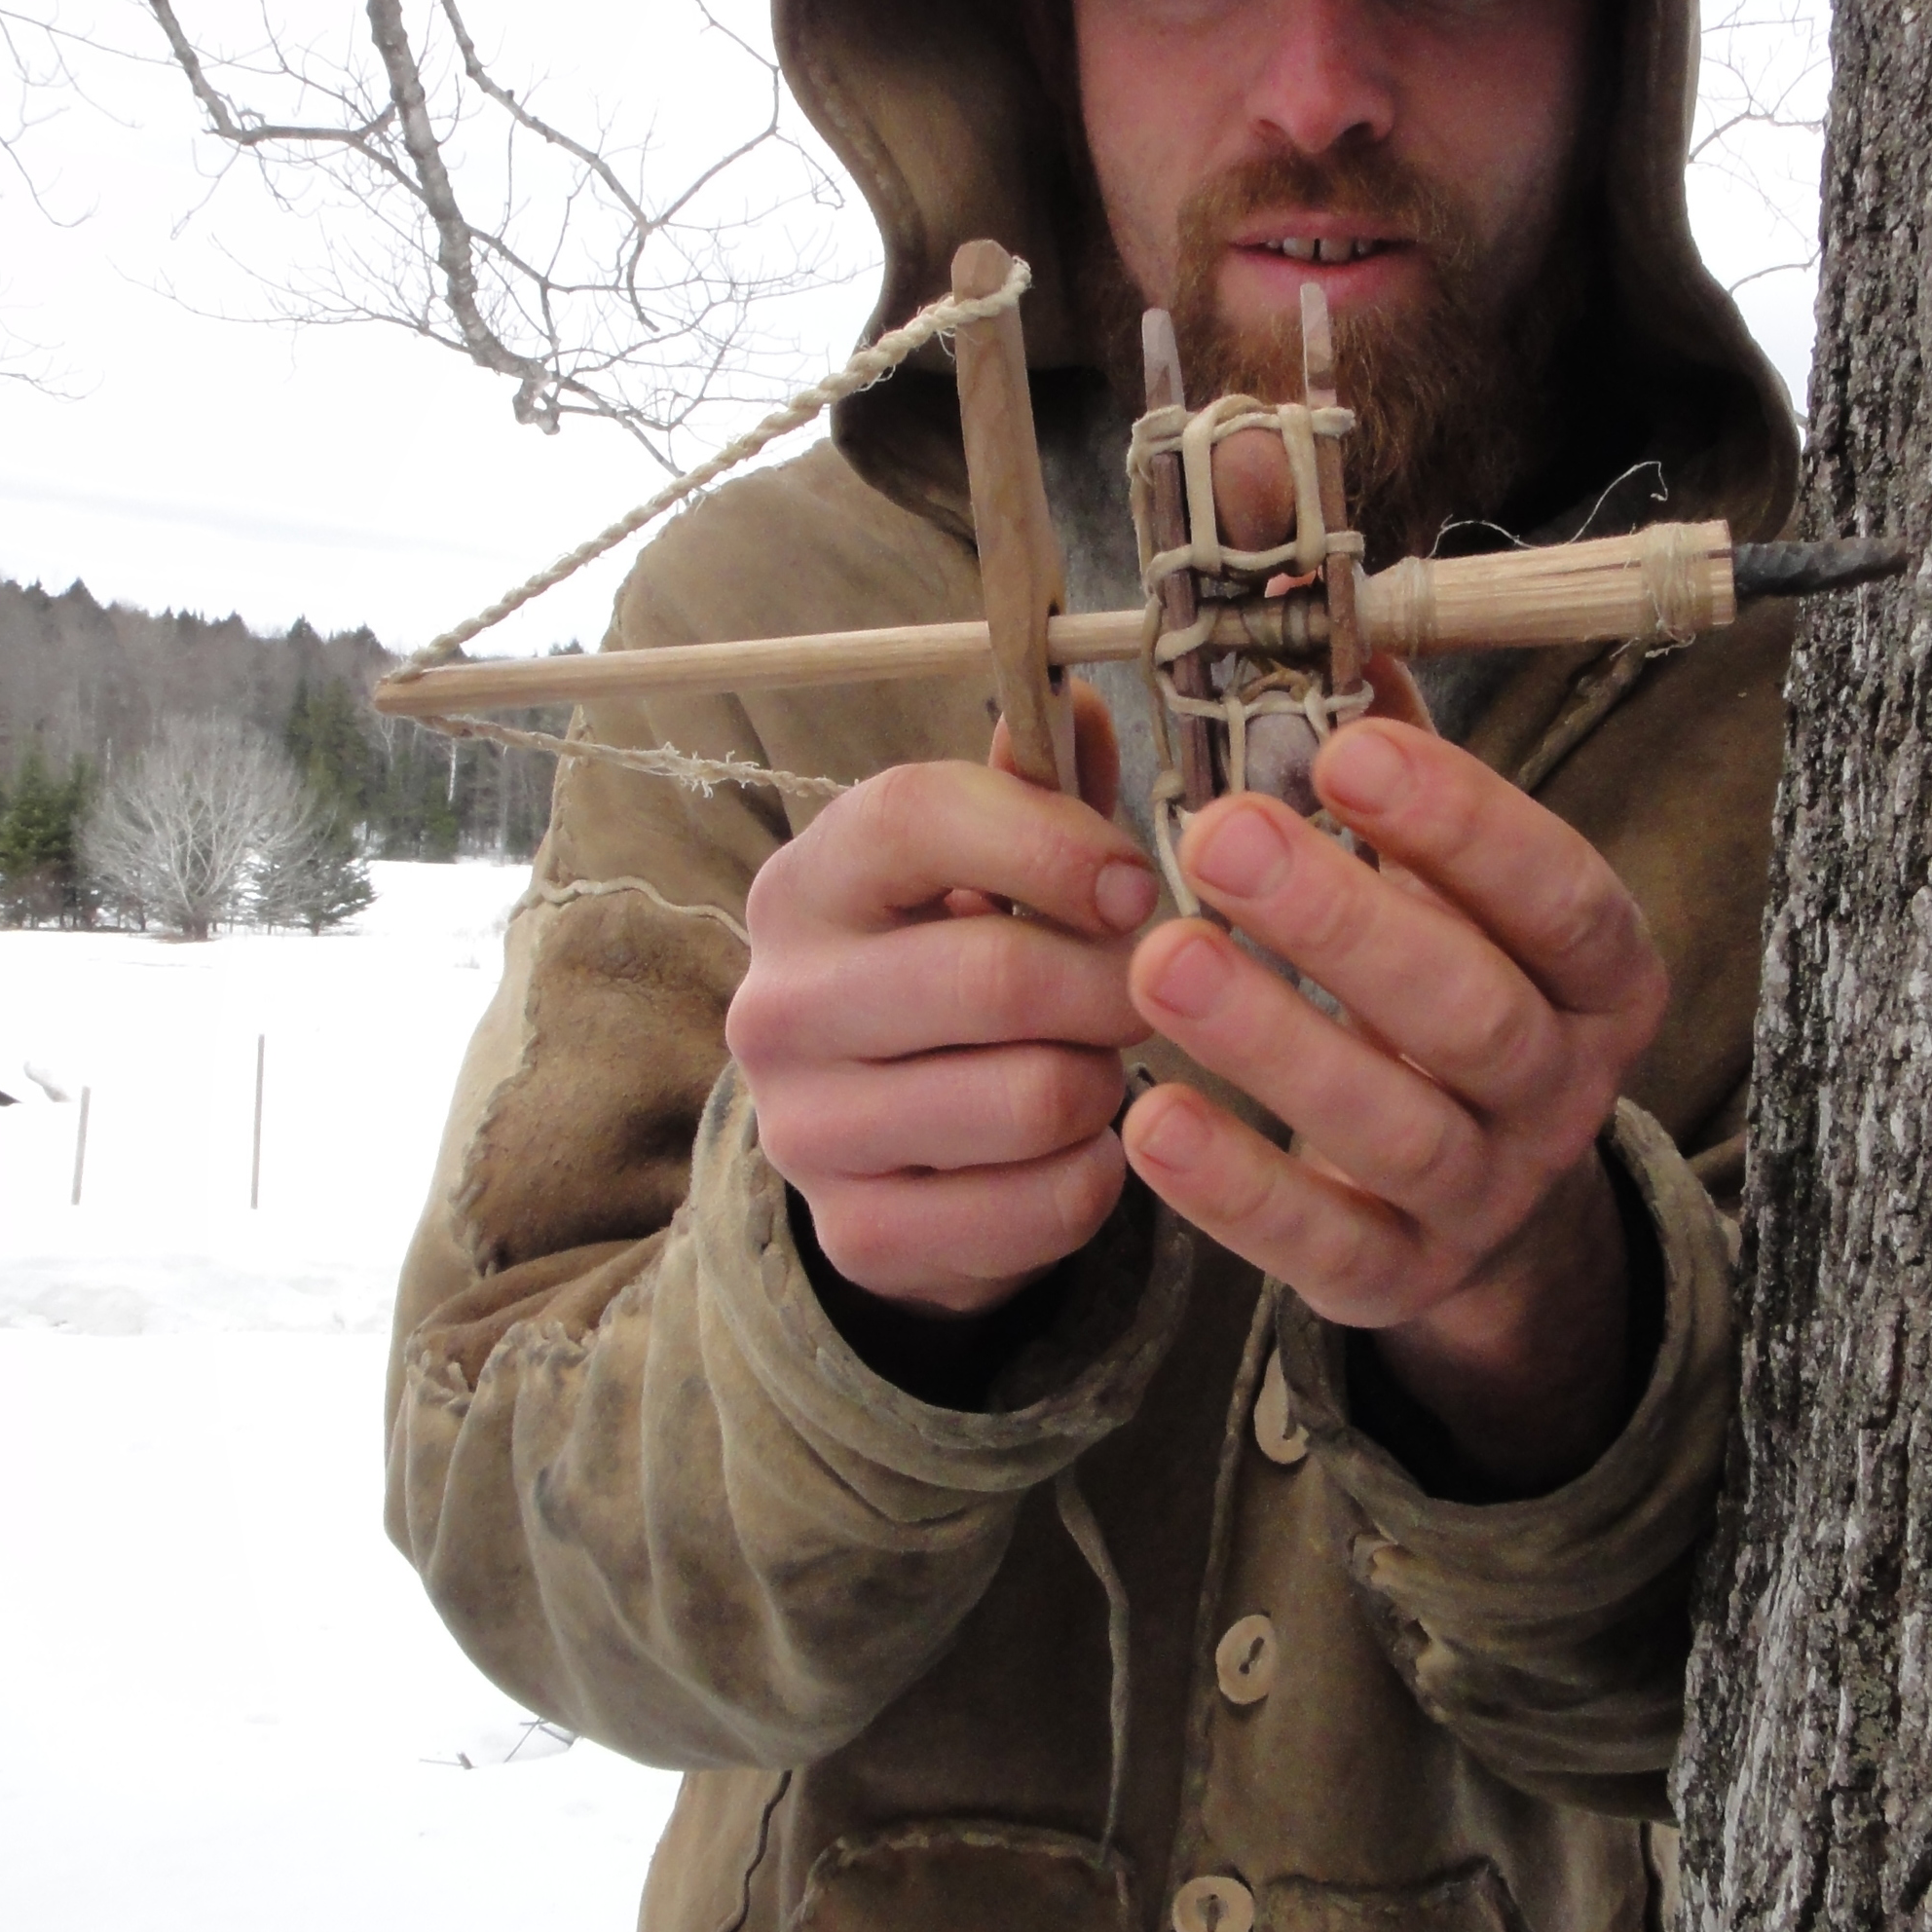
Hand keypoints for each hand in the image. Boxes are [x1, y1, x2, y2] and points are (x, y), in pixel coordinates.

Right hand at [728, 690, 1153, 1317]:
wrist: (882, 1158)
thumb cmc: (952, 973)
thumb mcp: (983, 871)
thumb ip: (1038, 788)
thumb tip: (1082, 695)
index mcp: (807, 884)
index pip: (914, 814)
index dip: (1051, 839)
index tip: (1136, 879)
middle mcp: (779, 1004)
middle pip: (995, 974)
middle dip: (1115, 983)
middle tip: (1153, 991)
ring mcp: (805, 1131)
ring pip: (1033, 1098)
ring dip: (1106, 1084)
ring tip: (1096, 1067)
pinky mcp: (861, 1236)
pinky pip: (1043, 1205)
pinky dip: (1095, 1176)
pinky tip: (1078, 1149)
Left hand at [1120, 705, 1666, 1490]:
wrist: (1473, 1194)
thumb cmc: (1434, 975)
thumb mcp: (1431, 866)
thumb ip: (1377, 731)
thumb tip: (1291, 548)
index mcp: (1598, 973)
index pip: (1560, 896)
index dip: (1466, 826)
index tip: (1347, 749)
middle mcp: (1566, 1089)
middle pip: (1474, 1015)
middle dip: (1348, 926)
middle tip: (1221, 837)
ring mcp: (1489, 1195)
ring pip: (1399, 1130)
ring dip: (1278, 1047)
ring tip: (1163, 963)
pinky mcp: (1399, 1279)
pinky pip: (1327, 1245)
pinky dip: (1239, 1194)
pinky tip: (1150, 1123)